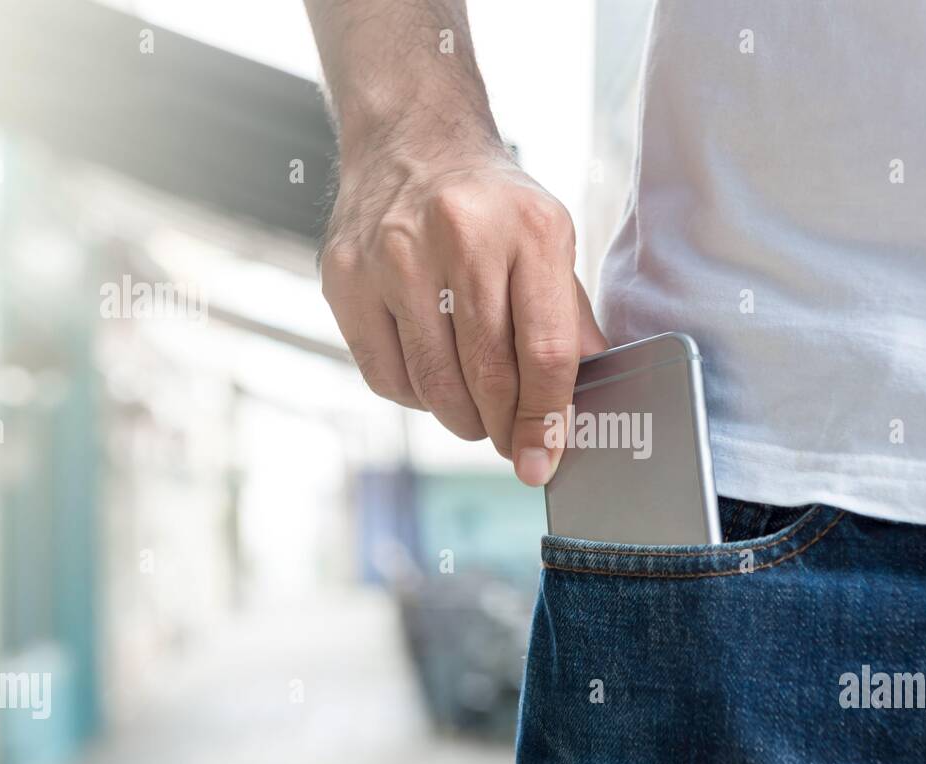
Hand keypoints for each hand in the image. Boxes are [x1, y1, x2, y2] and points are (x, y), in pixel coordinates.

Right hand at [321, 141, 606, 484]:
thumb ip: (569, 322)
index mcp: (531, 230)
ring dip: (460, 419)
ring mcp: (393, 254)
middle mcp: (460, 236)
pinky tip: (432, 378)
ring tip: (475, 414)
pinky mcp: (346, 274)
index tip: (543, 462)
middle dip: (504, 430)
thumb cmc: (493, 206)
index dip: (545, 421)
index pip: (545, 354)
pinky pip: (385, 374)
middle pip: (487, 377)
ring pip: (432, 385)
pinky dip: (415, 396)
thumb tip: (579, 409)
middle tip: (511, 445)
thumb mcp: (551, 243)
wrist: (413, 139)